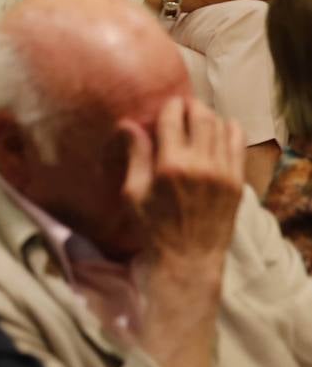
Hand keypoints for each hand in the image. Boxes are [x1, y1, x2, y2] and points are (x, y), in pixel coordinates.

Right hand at [121, 97, 242, 263]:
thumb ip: (135, 155)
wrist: (189, 260)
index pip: (173, 118)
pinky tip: (219, 132)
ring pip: (222, 126)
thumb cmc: (154, 228)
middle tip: (181, 109)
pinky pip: (238, 144)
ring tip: (198, 121)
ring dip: (209, 117)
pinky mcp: (237, 182)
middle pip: (202, 116)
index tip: (164, 106)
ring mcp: (224, 173)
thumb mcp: (133, 193)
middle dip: (190, 106)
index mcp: (170, 166)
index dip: (168, 106)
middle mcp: (200, 165)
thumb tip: (128, 124)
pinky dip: (230, 131)